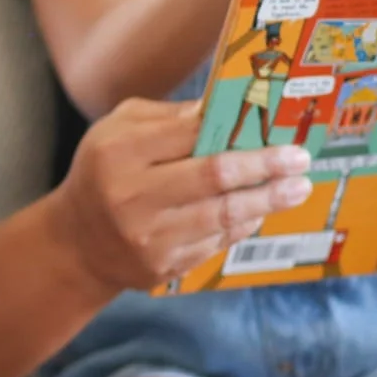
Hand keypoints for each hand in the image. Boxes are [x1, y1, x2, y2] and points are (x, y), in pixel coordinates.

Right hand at [56, 99, 314, 289]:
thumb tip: (225, 110)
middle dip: (264, 165)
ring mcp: (147, 235)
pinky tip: (261, 211)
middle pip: (212, 175)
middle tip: (299, 159)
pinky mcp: (163, 266)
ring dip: (267, 200)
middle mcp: (130, 194)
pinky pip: (216, 241)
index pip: (188, 133)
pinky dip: (244, 224)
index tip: (274, 125)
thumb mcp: (117, 131)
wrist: (76, 242)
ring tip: (297, 188)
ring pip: (222, 214)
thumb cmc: (104, 173)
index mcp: (117, 152)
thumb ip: (166, 119)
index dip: (235, 127)